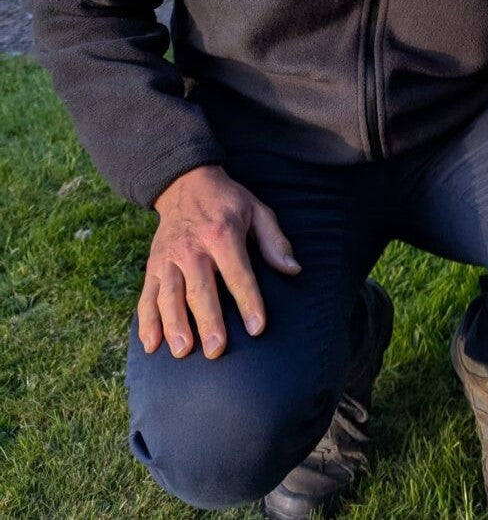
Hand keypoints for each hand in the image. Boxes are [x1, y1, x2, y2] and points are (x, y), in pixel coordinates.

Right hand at [138, 164, 300, 360]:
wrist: (185, 184)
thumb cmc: (228, 202)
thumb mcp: (257, 211)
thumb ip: (274, 241)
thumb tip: (293, 270)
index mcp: (223, 234)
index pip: (238, 273)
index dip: (249, 301)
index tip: (257, 328)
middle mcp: (192, 247)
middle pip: (200, 289)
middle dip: (208, 321)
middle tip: (217, 351)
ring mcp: (168, 258)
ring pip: (168, 296)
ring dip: (174, 325)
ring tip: (183, 351)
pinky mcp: (152, 266)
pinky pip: (146, 296)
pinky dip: (146, 322)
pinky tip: (151, 346)